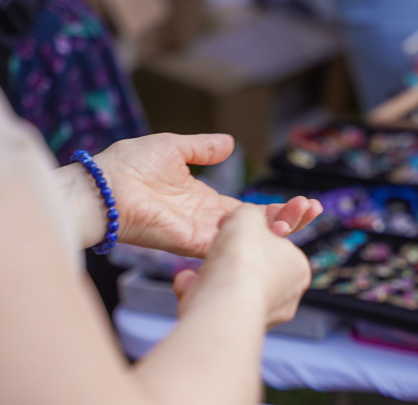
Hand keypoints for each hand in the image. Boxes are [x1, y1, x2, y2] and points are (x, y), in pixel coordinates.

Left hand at [60, 133, 322, 255]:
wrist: (103, 185)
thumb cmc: (129, 165)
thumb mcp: (174, 147)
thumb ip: (203, 148)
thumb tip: (230, 144)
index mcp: (205, 202)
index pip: (250, 212)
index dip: (276, 209)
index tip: (304, 202)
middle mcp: (208, 222)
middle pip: (256, 229)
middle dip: (287, 220)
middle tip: (314, 209)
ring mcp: (201, 235)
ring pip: (248, 240)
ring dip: (278, 228)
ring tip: (306, 212)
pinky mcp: (191, 243)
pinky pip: (228, 247)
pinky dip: (254, 238)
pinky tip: (280, 224)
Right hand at [173, 204, 310, 327]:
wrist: (225, 302)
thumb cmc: (243, 258)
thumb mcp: (248, 216)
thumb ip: (248, 213)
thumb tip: (243, 219)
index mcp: (299, 268)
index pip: (275, 245)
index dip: (251, 232)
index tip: (233, 226)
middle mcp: (286, 297)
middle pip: (251, 267)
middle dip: (229, 257)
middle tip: (217, 247)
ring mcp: (262, 316)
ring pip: (230, 288)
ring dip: (210, 276)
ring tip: (200, 270)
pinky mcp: (235, 330)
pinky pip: (213, 304)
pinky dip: (199, 294)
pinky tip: (189, 285)